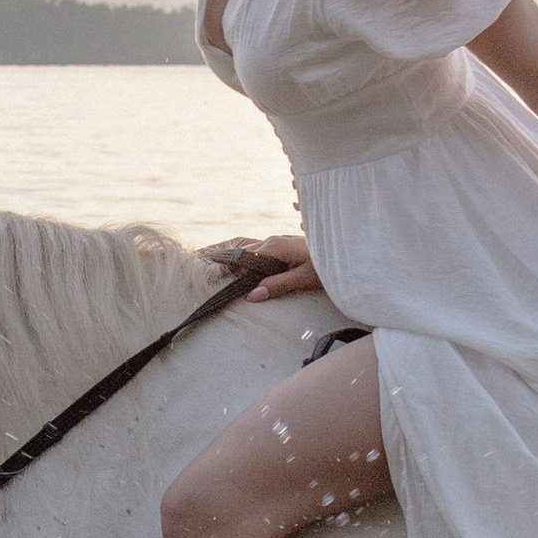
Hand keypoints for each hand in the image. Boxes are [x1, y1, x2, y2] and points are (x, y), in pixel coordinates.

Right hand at [202, 232, 322, 301]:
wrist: (346, 252)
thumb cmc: (327, 266)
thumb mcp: (304, 278)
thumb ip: (277, 285)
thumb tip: (251, 296)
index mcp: (272, 247)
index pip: (240, 255)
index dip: (221, 264)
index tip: (203, 272)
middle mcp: (270, 242)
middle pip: (236, 247)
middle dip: (215, 254)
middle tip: (192, 261)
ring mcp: (273, 243)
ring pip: (241, 245)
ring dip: (222, 251)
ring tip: (202, 257)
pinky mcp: (277, 247)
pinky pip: (250, 248)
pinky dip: (234, 251)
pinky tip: (226, 257)